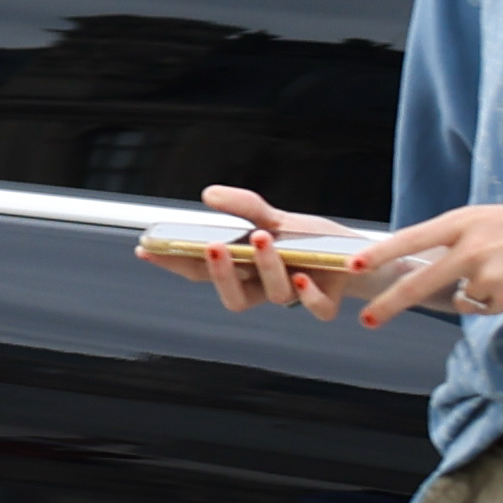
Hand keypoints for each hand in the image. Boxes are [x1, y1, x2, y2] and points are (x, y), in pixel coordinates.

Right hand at [178, 185, 358, 319]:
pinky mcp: (326, 301)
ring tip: (263, 239)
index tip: (147, 249)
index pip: (202, 271)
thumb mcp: (275, 217)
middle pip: (232, 295)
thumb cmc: (308, 240)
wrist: (355, 254)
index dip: (174, 263)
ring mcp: (294, 295)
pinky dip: (309, 296)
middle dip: (219, 274)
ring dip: (266, 267)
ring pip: (273, 296)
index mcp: (244, 271)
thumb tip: (207, 195)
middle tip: (212, 246)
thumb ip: (243, 207)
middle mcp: (264, 287)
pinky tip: (302, 276)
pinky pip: (316, 308)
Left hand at [347, 192, 502, 328]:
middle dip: (391, 304)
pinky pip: (486, 307)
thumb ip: (459, 239)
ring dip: (476, 291)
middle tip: (368, 321)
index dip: (380, 254)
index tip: (351, 264)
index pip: (412, 238)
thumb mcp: (491, 218)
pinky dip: (497, 300)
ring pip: (462, 297)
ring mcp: (489, 276)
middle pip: (420, 281)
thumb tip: (429, 266)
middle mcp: (472, 248)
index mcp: (465, 221)